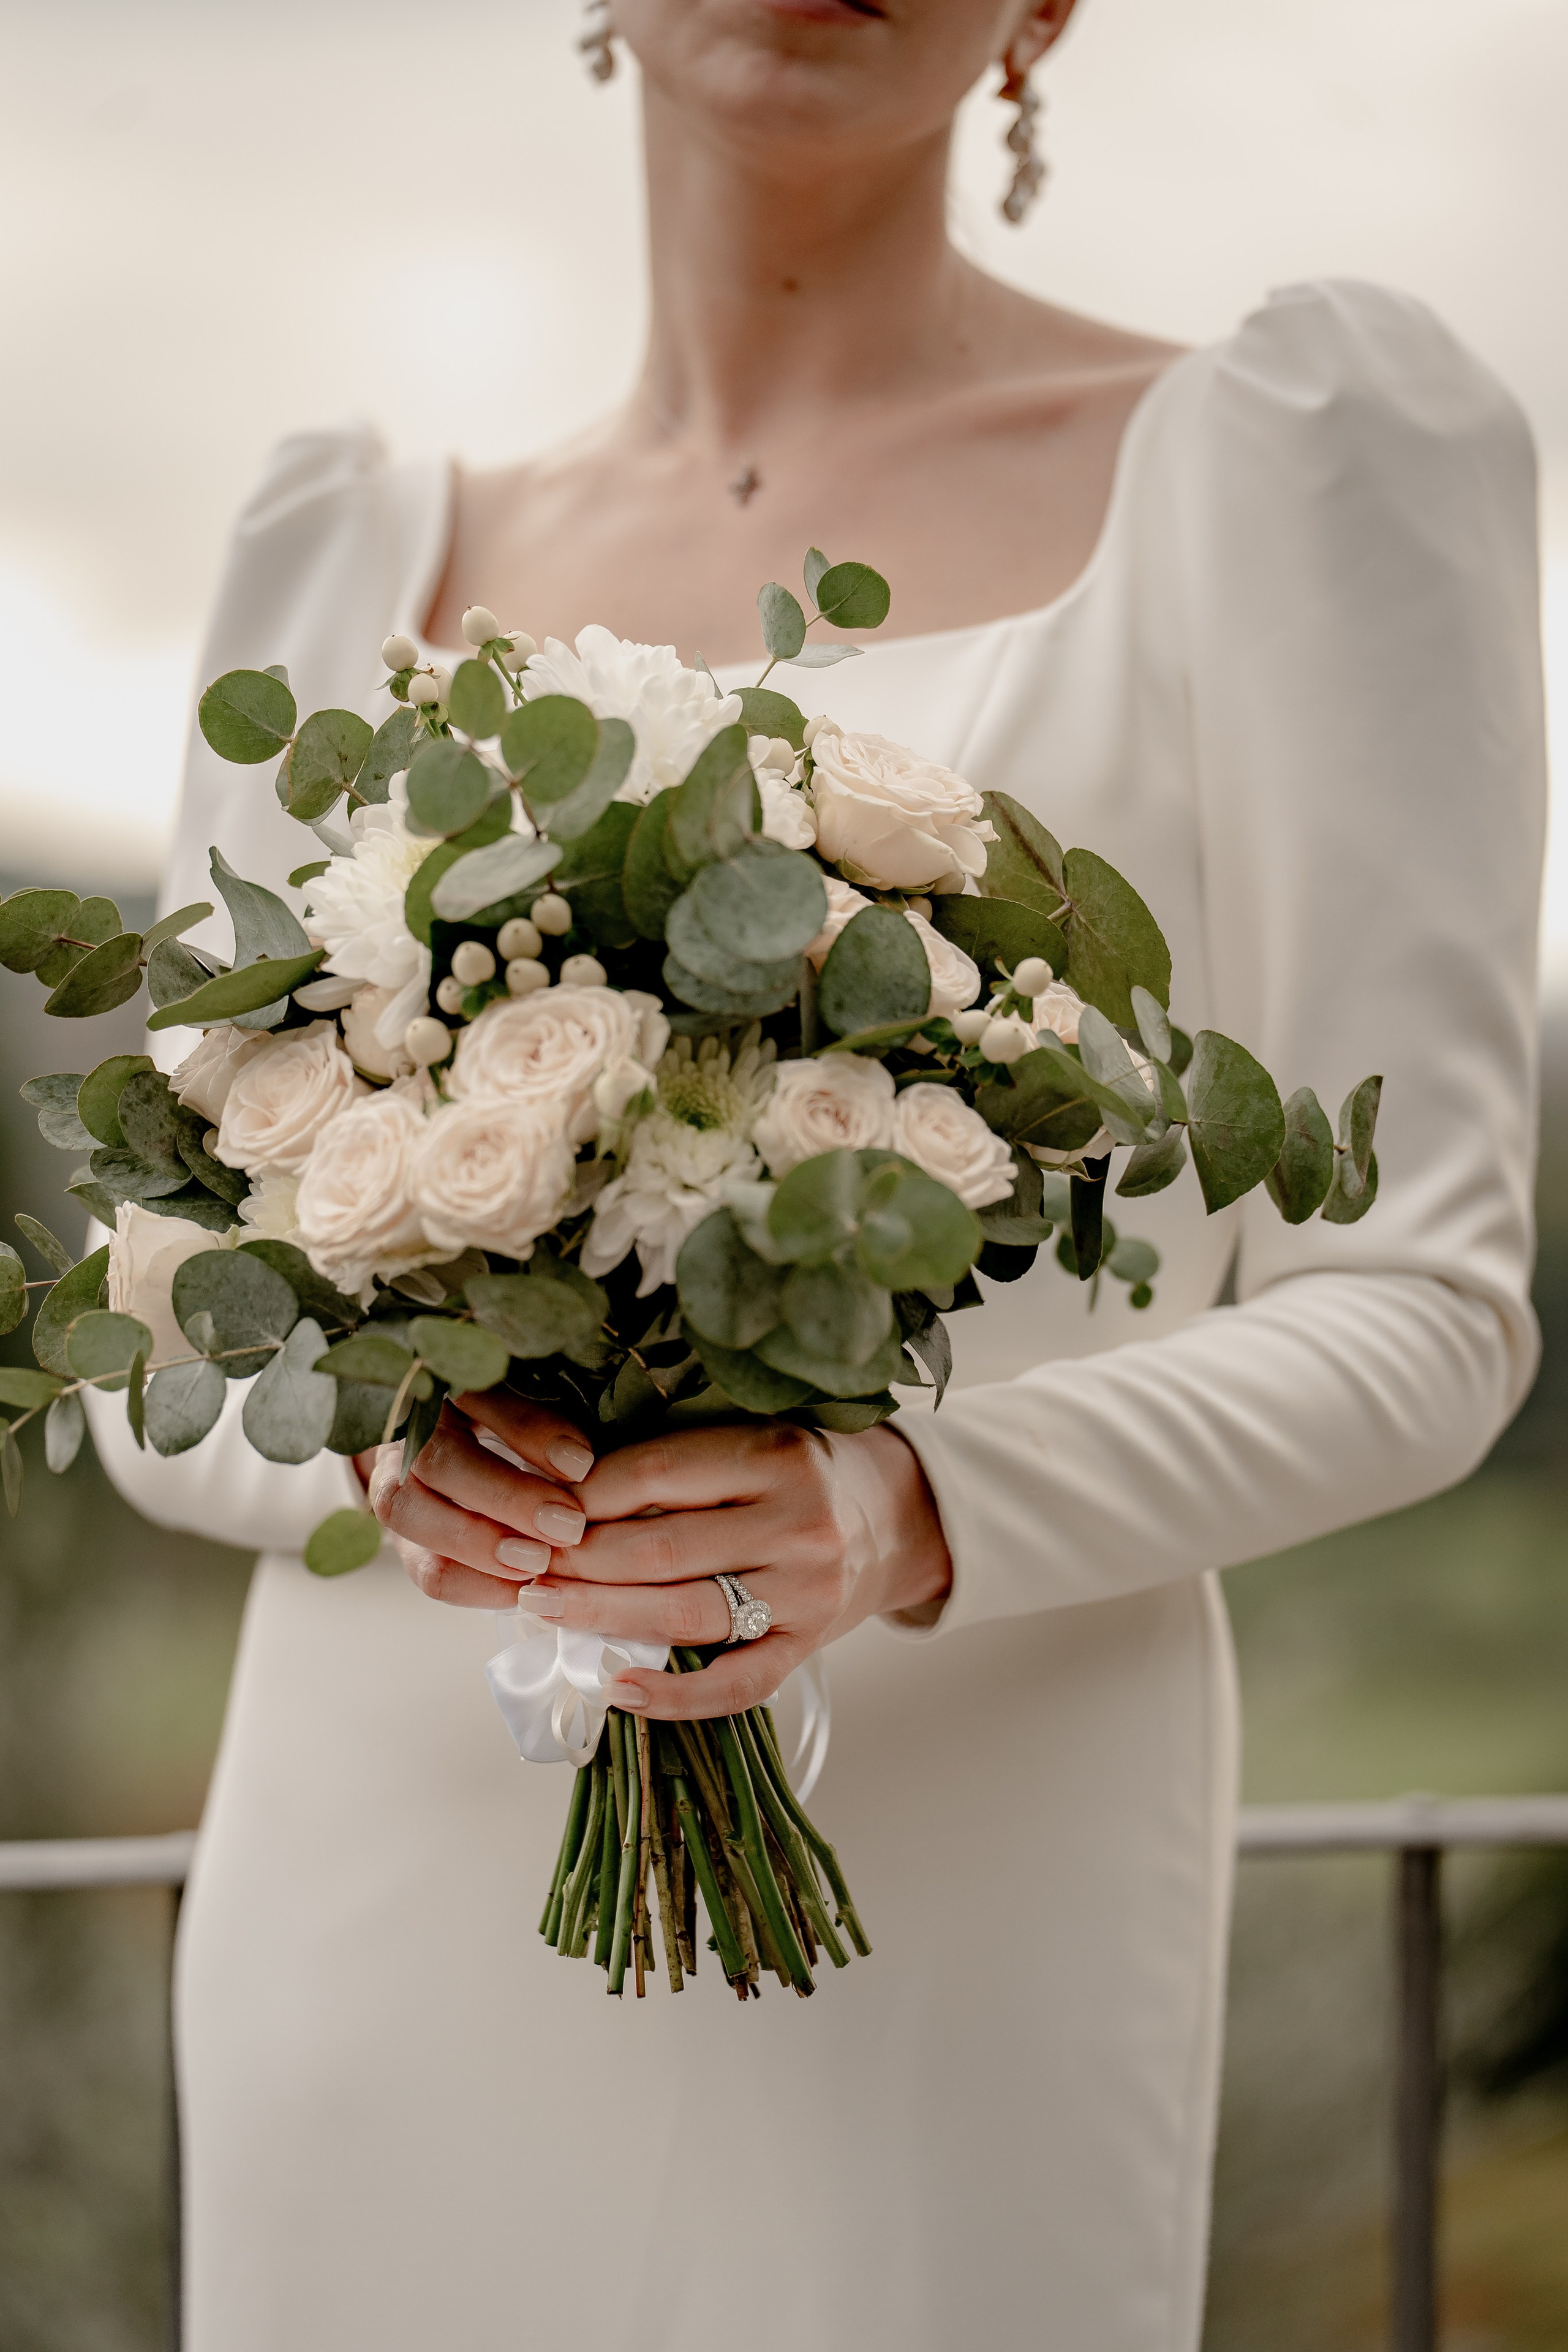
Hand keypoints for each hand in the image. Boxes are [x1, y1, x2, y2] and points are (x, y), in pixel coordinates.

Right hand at [366, 1394, 596, 1592]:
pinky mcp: (404, 1543)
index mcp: (442, 1386)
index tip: (581, 1463)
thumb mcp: (525, 1408)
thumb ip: (543, 1425)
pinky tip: (521, 1590)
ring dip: (480, 1546)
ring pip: (414, 1515)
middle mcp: (406, 1433)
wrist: (443, 1453)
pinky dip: (475, 1586)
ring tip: (539, 1562)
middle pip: (437, 1462)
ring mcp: (393, 1487)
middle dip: (506, 1497)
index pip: (477, 1399)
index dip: (528, 1433)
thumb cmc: (506, 1428)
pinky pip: (428, 1571)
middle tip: (566, 1525)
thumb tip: (578, 1462)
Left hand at [369, 1397, 951, 1720]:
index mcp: (778, 1455)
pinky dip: (675, 1696)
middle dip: (577, 1560)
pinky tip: (618, 1691)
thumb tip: (564, 1487)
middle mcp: (798, 1525)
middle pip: (661, 1549)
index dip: (583, 1494)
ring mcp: (806, 1593)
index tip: (533, 1503)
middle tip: (519, 1561)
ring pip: (685, 1614)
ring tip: (541, 1608)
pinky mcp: (808, 1647)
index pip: (655, 1474)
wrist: (900, 1516)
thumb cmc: (805, 1469)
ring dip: (602, 1616)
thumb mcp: (756, 1435)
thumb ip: (681, 1458)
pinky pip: (736, 1685)